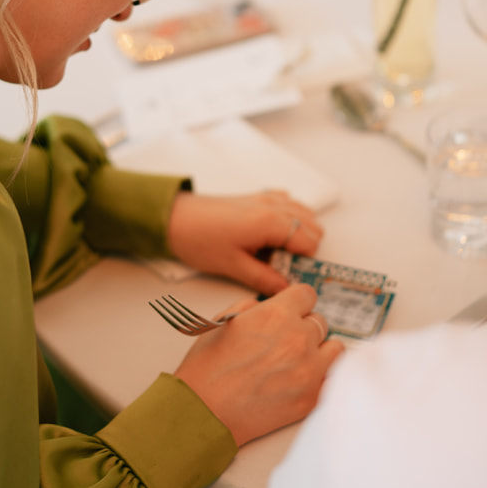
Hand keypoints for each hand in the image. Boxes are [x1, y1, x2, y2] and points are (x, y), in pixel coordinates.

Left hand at [167, 190, 323, 294]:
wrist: (174, 218)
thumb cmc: (199, 240)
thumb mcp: (233, 266)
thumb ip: (264, 279)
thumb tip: (286, 289)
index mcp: (270, 222)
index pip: (310, 242)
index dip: (305, 262)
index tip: (291, 275)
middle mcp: (273, 206)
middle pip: (312, 226)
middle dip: (304, 248)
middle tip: (282, 266)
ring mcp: (266, 198)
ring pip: (303, 212)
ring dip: (298, 233)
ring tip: (274, 252)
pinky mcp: (257, 197)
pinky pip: (287, 203)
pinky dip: (288, 217)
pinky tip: (270, 234)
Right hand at [174, 284, 340, 445]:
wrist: (203, 412)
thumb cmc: (207, 369)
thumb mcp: (224, 321)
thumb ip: (253, 307)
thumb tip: (267, 306)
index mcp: (276, 314)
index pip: (307, 295)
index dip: (297, 302)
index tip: (294, 310)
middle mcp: (298, 339)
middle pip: (320, 321)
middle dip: (305, 328)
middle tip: (288, 340)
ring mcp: (309, 370)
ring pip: (335, 348)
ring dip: (321, 350)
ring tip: (301, 360)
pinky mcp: (311, 397)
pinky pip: (333, 378)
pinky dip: (323, 377)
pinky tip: (306, 378)